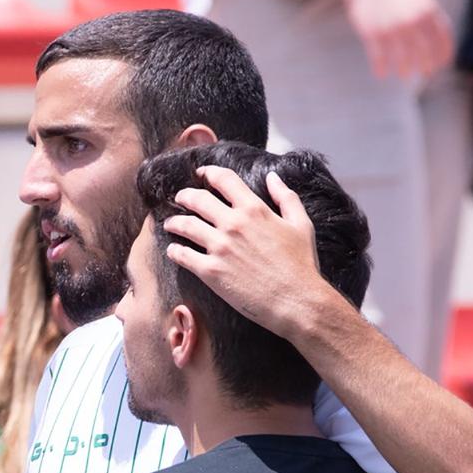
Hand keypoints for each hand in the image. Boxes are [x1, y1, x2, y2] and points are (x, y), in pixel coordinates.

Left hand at [163, 166, 364, 342]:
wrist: (296, 300)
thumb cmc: (302, 265)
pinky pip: (183, 256)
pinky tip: (173, 251)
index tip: (201, 173)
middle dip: (185, 196)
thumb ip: (286, 197)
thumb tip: (272, 177)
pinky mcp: (211, 271)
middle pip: (198, 200)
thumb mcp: (302, 224)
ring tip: (170, 224)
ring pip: (186, 225)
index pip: (224, 180)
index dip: (209, 173)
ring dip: (175, 222)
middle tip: (180, 198)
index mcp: (254, 209)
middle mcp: (233, 224)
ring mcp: (220, 247)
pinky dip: (175, 251)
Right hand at [344, 0, 454, 80]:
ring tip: (404, 74)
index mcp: (427, 10)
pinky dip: (381, 68)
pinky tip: (381, 73)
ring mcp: (392, 28)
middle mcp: (411, 21)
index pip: (442, 38)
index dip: (444, 54)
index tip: (442, 64)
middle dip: (426, 66)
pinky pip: (379, 58)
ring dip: (405, 70)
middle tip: (425, 73)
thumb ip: (430, 15)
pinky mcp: (373, 33)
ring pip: (403, 59)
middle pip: (424, 53)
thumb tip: (438, 41)